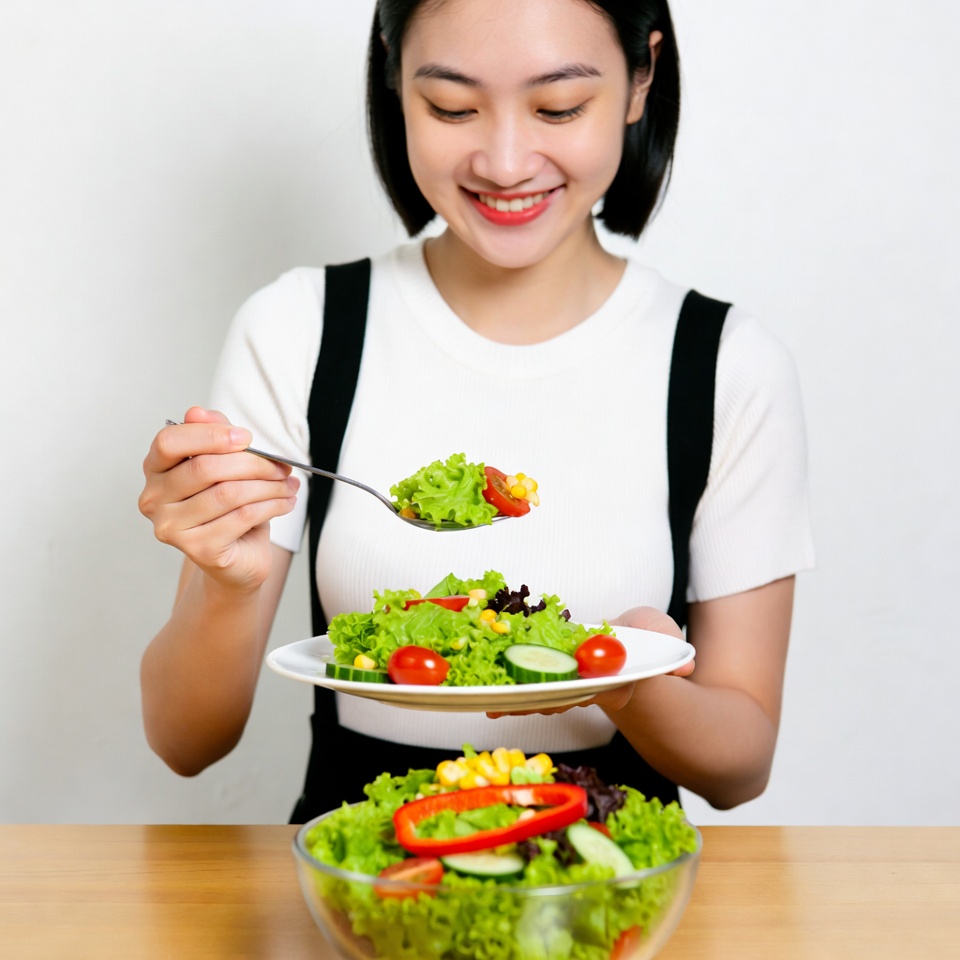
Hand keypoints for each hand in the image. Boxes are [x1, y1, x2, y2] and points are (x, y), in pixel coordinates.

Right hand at [138, 406, 298, 591]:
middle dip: (253, 463)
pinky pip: (241, 517)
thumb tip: (198, 412)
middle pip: (205, 468)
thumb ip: (213, 434)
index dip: (210, 435)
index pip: (169, 442)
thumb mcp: (224, 463)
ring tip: (289, 484)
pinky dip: (271, 506)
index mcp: (155, 470)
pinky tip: (285, 502)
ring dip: (268, 486)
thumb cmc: (228, 505)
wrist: (237, 555)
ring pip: (228, 493)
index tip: (246, 437)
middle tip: (282, 465)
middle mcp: (154, 500)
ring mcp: (172, 528)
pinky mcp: (198, 549)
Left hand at [486, 606, 692, 718]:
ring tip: (495, 700)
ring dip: (520, 699)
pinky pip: (527, 686)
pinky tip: (488, 700)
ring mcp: (567, 686)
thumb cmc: (644, 636)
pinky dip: (509, 693)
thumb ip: (669, 644)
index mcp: (616, 680)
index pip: (605, 689)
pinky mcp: (549, 677)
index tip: (572, 693)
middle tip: (522, 701)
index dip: (591, 692)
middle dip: (544, 699)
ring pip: (542, 695)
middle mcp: (588, 689)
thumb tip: (684, 666)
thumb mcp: (660, 632)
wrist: (627, 639)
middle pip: (565, 697)